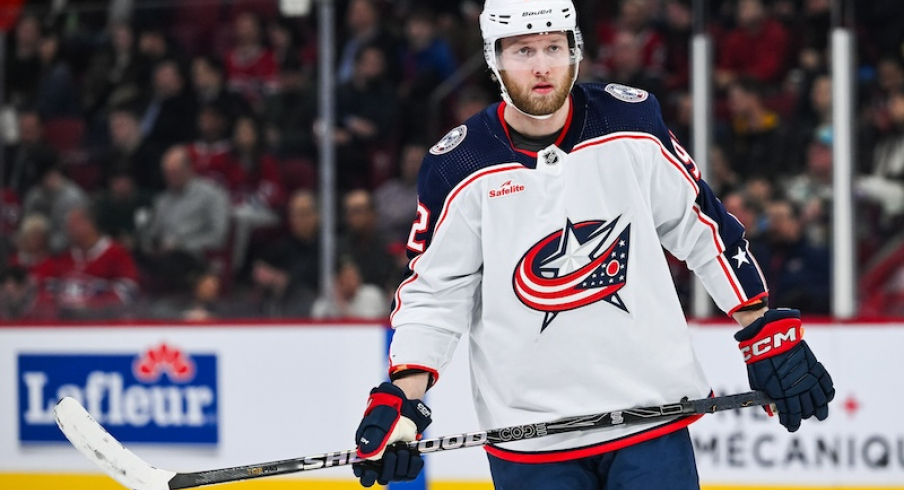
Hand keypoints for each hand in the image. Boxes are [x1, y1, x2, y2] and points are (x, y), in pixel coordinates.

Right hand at [353, 382, 431, 486]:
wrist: (404, 410)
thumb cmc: (386, 416)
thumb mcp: (378, 424)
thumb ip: (372, 439)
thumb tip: (367, 455)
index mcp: (366, 455)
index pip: (364, 476)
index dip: (368, 476)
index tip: (374, 469)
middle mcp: (379, 462)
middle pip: (383, 478)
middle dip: (390, 465)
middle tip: (392, 452)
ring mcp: (394, 464)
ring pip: (398, 476)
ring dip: (403, 460)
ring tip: (402, 446)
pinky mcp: (407, 463)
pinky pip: (411, 473)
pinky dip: (414, 462)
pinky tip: (412, 452)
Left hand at [734, 309, 834, 431]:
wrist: (769, 336)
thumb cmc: (759, 358)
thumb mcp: (757, 381)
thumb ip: (767, 398)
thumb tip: (773, 412)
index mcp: (781, 394)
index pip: (791, 416)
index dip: (791, 424)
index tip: (790, 426)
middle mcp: (798, 389)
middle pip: (806, 410)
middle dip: (803, 416)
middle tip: (801, 416)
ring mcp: (809, 378)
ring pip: (820, 401)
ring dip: (820, 410)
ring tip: (819, 415)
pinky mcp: (815, 367)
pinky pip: (827, 384)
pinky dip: (828, 393)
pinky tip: (826, 398)